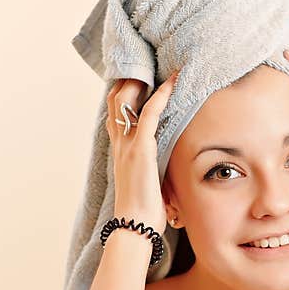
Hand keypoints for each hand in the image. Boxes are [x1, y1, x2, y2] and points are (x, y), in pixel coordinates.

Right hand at [106, 70, 179, 232]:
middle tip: (146, 63)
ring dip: (142, 79)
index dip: (121, 93)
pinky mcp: (141, 149)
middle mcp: (119, 144)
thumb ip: (150, 170)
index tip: (135, 77)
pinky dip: (162, 96)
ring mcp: (128, 145)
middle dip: (127, 78)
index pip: (114, 114)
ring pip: (126, 100)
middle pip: (114, 100)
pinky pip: (150, 114)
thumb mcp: (145, 184)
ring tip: (161, 66)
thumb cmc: (142, 212)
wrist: (134, 226)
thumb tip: (165, 171)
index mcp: (119, 152)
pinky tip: (174, 83)